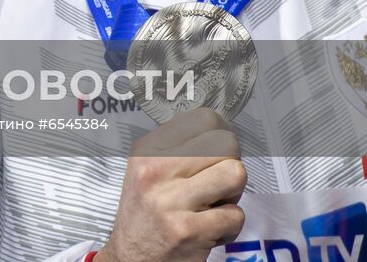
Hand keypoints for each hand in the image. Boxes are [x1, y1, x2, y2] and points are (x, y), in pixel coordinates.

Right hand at [94, 108, 246, 261]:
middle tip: (216, 184)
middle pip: (226, 144)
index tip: (219, 150)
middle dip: (229, 166)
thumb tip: (220, 130)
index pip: (204, 119)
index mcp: (147, 151)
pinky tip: (209, 230)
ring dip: (233, 194)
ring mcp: (172, 201)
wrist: (130, 260)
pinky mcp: (189, 230)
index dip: (222, 135)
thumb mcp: (145, 171)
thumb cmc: (145, 214)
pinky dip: (229, 228)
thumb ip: (177, 149)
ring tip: (214, 204)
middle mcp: (155, 171)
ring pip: (235, 174)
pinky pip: (236, 215)